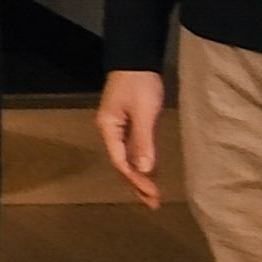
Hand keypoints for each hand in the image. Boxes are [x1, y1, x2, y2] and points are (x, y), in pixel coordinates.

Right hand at [95, 70, 166, 208]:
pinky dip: (140, 163)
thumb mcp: (143, 111)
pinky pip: (132, 149)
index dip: (136, 180)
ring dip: (139, 176)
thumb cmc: (139, 83)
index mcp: (109, 128)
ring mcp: (117, 127)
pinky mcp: (127, 122)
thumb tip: (143, 170)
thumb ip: (143, 140)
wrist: (136, 58)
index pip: (121, 162)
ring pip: (126, 158)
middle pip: (121, 163)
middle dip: (136, 184)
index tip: (153, 195)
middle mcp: (110, 131)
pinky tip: (149, 171)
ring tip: (151, 194)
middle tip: (153, 203)